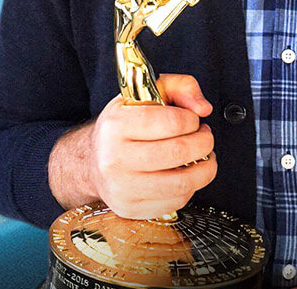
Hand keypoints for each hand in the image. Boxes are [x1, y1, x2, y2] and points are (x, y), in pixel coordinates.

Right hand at [88, 73, 216, 218]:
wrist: (91, 162)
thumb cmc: (123, 126)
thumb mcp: (145, 94)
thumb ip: (180, 87)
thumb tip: (203, 107)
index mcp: (116, 125)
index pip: (171, 122)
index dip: (192, 120)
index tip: (193, 120)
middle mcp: (115, 158)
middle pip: (179, 152)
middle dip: (204, 143)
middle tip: (205, 137)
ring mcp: (122, 188)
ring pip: (182, 183)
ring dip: (205, 169)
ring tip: (204, 157)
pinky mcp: (131, 209)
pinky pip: (176, 202)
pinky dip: (189, 188)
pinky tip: (184, 174)